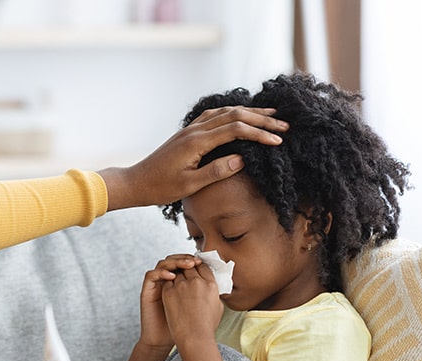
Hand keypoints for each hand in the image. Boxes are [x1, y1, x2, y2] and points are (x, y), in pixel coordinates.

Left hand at [99, 106, 287, 210]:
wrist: (136, 182)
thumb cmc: (161, 187)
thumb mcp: (190, 185)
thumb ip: (216, 171)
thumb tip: (242, 159)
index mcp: (196, 142)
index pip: (235, 129)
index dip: (259, 133)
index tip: (278, 141)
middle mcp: (194, 130)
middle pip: (234, 116)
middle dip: (261, 119)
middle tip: (285, 125)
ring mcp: (190, 129)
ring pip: (224, 113)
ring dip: (249, 113)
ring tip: (271, 116)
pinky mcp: (188, 133)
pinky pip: (214, 116)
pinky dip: (232, 114)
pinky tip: (241, 116)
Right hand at [138, 254, 200, 349]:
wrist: (164, 339)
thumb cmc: (182, 326)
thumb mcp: (198, 307)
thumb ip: (205, 295)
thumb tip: (219, 283)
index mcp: (179, 282)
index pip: (185, 264)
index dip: (194, 260)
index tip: (203, 261)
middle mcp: (167, 280)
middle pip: (174, 259)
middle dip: (185, 258)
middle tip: (195, 261)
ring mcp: (156, 284)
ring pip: (163, 263)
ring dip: (175, 262)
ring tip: (187, 266)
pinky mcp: (147, 290)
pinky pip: (151, 275)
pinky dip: (161, 273)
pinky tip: (172, 277)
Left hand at [160, 261, 223, 343]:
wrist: (193, 338)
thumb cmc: (207, 326)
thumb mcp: (218, 306)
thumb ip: (214, 292)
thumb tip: (211, 286)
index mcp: (210, 284)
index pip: (203, 266)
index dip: (198, 267)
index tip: (196, 269)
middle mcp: (196, 282)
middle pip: (189, 267)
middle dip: (187, 270)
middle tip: (185, 276)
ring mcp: (181, 286)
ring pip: (177, 273)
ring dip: (177, 277)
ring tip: (178, 287)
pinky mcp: (168, 292)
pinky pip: (168, 282)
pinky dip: (169, 285)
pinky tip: (171, 293)